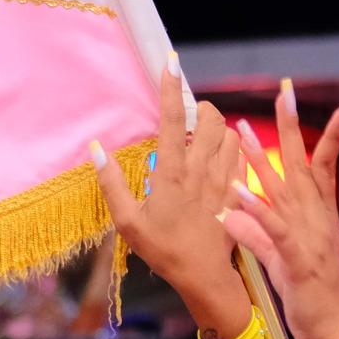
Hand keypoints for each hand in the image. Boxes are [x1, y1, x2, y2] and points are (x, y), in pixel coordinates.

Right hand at [90, 62, 238, 292]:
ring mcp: (224, 178)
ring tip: (201, 138)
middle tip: (187, 119)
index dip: (171, 87)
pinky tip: (219, 156)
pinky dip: (233, 146)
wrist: (205, 276)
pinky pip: (242, 154)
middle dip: (200, 108)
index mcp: (172, 173)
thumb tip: (96, 147)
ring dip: (217, 127)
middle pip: (210, 117)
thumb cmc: (163, 250)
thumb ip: (111, 183)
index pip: (172, 119)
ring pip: (230, 133)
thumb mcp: (127, 222)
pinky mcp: (238, 189)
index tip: (170, 62)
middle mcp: (201, 169)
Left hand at [220, 92, 338, 338]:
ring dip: (264, 158)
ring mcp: (309, 238)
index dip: (319, 131)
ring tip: (244, 128)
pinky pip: (273, 230)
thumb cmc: (315, 297)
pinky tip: (235, 191)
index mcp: (317, 216)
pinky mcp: (298, 261)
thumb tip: (237, 209)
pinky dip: (255, 209)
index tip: (308, 104)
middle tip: (284, 89)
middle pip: (303, 163)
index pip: (319, 164)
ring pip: (285, 190)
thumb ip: (263, 231)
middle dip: (292, 126)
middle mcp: (315, 220)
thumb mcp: (286, 259)